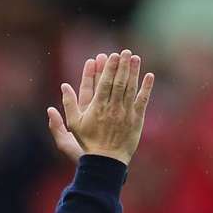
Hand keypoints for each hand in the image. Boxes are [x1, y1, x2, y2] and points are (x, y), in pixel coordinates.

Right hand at [48, 50, 153, 165]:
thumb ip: (68, 104)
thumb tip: (64, 86)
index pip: (104, 83)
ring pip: (130, 88)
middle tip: (125, 52)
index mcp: (97, 107)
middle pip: (118, 82)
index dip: (109, 68)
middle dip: (122, 66)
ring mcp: (125, 113)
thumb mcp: (74, 125)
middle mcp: (112, 108)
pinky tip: (149, 76)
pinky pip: (142, 101)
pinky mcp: (136, 119)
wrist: (106, 161)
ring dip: (134, 72)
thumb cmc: (88, 143)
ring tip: (135, 58)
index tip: (112, 56)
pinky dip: (146, 88)